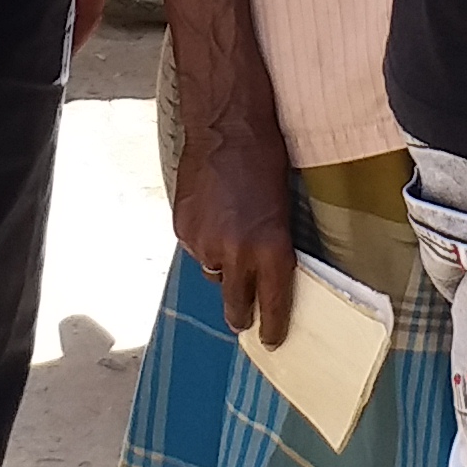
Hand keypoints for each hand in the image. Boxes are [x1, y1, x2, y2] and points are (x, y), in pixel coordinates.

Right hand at [172, 91, 301, 348]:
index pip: (273, 305)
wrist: (226, 126)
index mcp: (271, 249)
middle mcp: (237, 253)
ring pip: (213, 272)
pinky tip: (212, 214)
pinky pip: (195, 248)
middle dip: (241, 316)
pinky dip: (204, 239)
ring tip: (230, 232)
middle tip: (245, 320)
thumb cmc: (266, 161)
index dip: (274, 328)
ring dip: (221, 264)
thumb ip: (273, 248)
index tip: (273, 341)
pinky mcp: (182, 229)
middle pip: (235, 307)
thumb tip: (266, 276)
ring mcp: (204, 243)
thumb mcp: (283, 210)